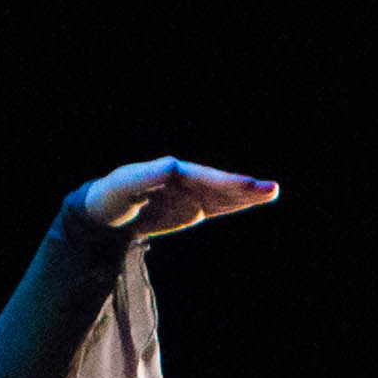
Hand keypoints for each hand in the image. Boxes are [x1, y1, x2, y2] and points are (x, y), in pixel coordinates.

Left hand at [69, 157, 278, 239]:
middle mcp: (186, 179)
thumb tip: (171, 164)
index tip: (244, 184)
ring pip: (223, 194)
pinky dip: (236, 204)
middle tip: (270, 188)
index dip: (224, 181)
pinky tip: (255, 200)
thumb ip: (146, 176)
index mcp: (173, 172)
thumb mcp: (123, 186)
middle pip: (219, 184)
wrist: (106, 212)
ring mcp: (191, 194)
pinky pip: (218, 206)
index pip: (203, 177)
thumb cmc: (112, 196)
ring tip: (272, 191)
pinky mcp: (192, 209)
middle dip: (243, 187)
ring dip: (246, 194)